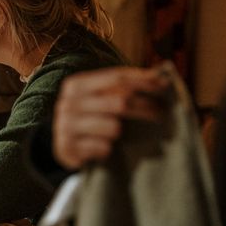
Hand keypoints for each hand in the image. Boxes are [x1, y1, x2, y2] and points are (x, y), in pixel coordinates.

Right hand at [53, 66, 170, 169]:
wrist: (60, 145)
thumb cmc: (89, 117)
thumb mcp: (100, 97)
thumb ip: (122, 87)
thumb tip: (161, 75)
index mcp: (77, 84)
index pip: (117, 78)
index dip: (144, 80)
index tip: (165, 85)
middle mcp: (69, 102)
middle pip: (120, 102)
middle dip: (145, 108)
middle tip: (161, 113)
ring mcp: (66, 126)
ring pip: (113, 127)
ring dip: (121, 133)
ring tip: (118, 135)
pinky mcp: (68, 148)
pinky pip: (104, 148)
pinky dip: (108, 150)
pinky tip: (104, 150)